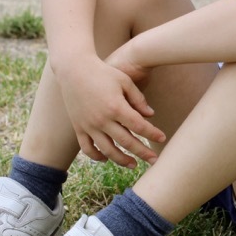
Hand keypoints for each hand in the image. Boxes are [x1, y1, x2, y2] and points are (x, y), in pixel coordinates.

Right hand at [54, 53, 165, 167]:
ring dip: (122, 160)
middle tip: (155, 160)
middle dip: (142, 153)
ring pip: (107, 150)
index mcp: (116, 107)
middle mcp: (102, 120)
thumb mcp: (124, 81)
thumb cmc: (103, 73)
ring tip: (133, 165)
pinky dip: (97, 156)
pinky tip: (107, 158)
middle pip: (126, 142)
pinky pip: (88, 148)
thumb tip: (151, 115)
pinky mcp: (79, 128)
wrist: (74, 70)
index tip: (162, 138)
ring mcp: (89, 126)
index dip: (152, 134)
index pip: (139, 126)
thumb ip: (138, 99)